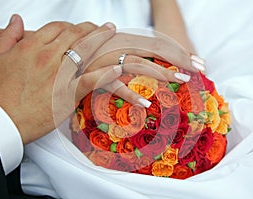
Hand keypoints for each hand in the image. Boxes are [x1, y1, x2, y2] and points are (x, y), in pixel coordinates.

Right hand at [0, 15, 119, 143]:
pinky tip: (117, 68)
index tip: (78, 28)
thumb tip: (17, 19)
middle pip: (75, 34)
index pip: (57, 27)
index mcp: (30, 47)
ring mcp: (59, 75)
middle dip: (91, 27)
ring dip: (101, 38)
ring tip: (111, 32)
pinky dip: (106, 73)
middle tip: (102, 27)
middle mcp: (47, 57)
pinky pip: (91, 80)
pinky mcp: (67, 94)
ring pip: (85, 50)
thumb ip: (8, 36)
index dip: (70, 25)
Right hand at [80, 32, 201, 105]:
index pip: (156, 44)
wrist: (54, 63)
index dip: (178, 52)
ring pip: (136, 64)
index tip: (198, 62)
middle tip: (198, 69)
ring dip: (159, 72)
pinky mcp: (91, 79)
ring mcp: (103, 61)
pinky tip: (146, 104)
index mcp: (123, 40)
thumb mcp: (110, 52)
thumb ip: (131, 55)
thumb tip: (151, 57)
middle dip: (177, 58)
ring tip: (180, 80)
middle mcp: (115, 47)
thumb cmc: (85, 60)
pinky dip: (129, 93)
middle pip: (152, 49)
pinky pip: (112, 85)